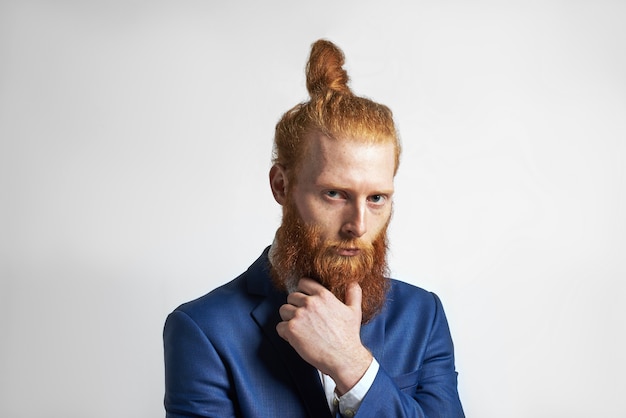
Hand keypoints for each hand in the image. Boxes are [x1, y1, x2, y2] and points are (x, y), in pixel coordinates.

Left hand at [276, 278, 372, 394]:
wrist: (343, 357)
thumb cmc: (348, 336)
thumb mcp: (355, 311)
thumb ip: (353, 294)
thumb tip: (353, 283)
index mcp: (323, 295)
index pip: (303, 283)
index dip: (303, 291)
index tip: (304, 299)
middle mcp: (309, 303)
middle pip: (291, 297)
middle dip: (296, 306)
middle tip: (304, 319)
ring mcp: (299, 316)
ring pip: (283, 310)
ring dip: (289, 319)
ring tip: (300, 328)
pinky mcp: (291, 330)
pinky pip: (280, 327)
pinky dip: (285, 333)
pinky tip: (296, 338)